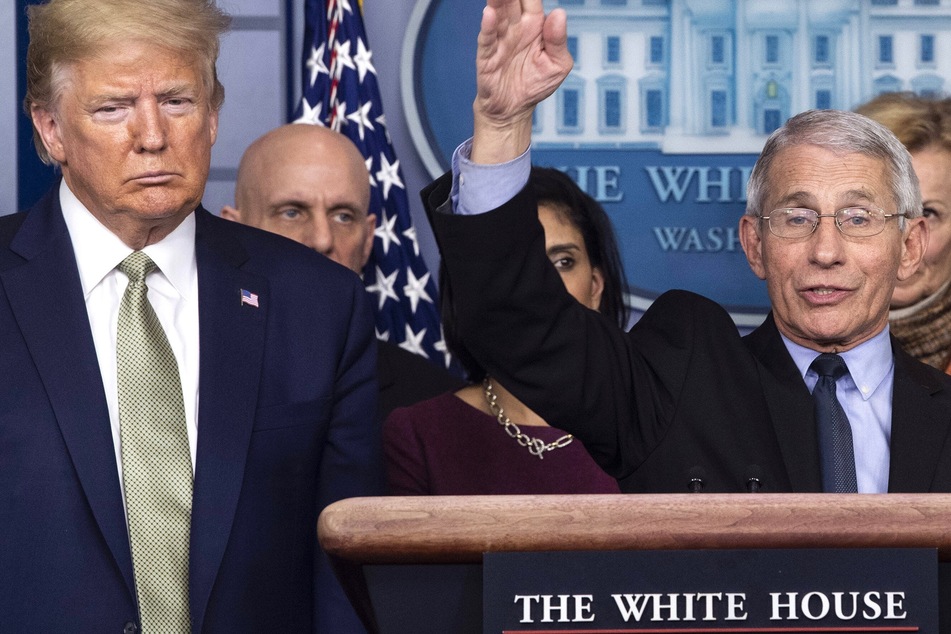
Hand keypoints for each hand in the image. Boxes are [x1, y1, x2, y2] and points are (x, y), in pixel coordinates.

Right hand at [471, 0, 571, 163]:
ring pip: (498, 15)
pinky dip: (488, 27)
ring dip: (497, 2)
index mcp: (535, 26)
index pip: (531, 1)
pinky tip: (489, 15)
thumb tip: (559, 14)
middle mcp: (516, 29)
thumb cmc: (536, 85)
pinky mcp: (487, 57)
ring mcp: (500, 41)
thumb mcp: (558, 65)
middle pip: (512, 3)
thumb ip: (559, 40)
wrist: (513, 110)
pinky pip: (487, 39)